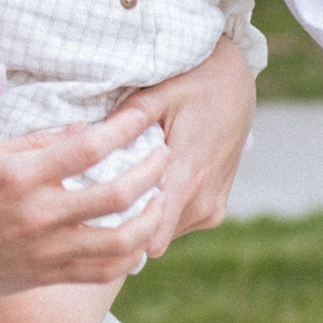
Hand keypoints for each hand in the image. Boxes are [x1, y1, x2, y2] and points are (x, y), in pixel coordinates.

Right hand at [0, 115, 169, 322]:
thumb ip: (33, 144)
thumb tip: (83, 132)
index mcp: (19, 178)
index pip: (88, 148)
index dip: (125, 128)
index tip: (143, 115)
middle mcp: (38, 216)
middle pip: (117, 194)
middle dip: (152, 169)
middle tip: (164, 153)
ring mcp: (46, 251)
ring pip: (121, 240)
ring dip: (151, 216)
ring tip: (162, 197)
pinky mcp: (47, 276)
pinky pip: (103, 270)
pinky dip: (130, 254)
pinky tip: (138, 237)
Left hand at [105, 35, 257, 250]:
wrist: (236, 84)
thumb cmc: (194, 84)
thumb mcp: (158, 94)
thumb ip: (126, 122)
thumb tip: (86, 142)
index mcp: (187, 176)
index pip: (149, 234)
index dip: (116, 233)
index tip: (92, 223)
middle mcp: (202, 201)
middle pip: (149, 238)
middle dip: (123, 222)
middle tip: (97, 201)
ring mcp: (212, 210)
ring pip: (162, 235)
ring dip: (142, 218)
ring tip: (121, 190)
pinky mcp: (215, 211)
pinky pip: (177, 226)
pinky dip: (160, 214)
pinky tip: (145, 189)